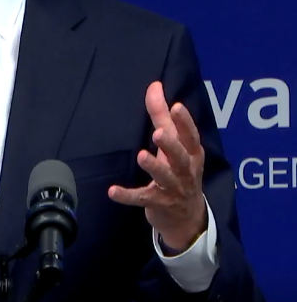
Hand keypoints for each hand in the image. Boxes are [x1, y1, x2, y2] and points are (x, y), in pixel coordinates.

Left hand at [109, 81, 206, 251]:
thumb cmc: (179, 171)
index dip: (185, 123)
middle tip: (158, 133)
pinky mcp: (157, 204)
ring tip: (141, 155)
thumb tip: (155, 85)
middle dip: (171, 145)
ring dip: (154, 167)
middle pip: (181, 157)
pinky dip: (127, 196)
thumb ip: (162, 116)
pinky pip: (142, 199)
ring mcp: (173, 190)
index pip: (191, 137)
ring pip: (165, 178)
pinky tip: (112, 191)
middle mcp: (185, 172)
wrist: (187, 218)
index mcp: (192, 155)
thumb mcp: (174, 144)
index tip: (177, 106)